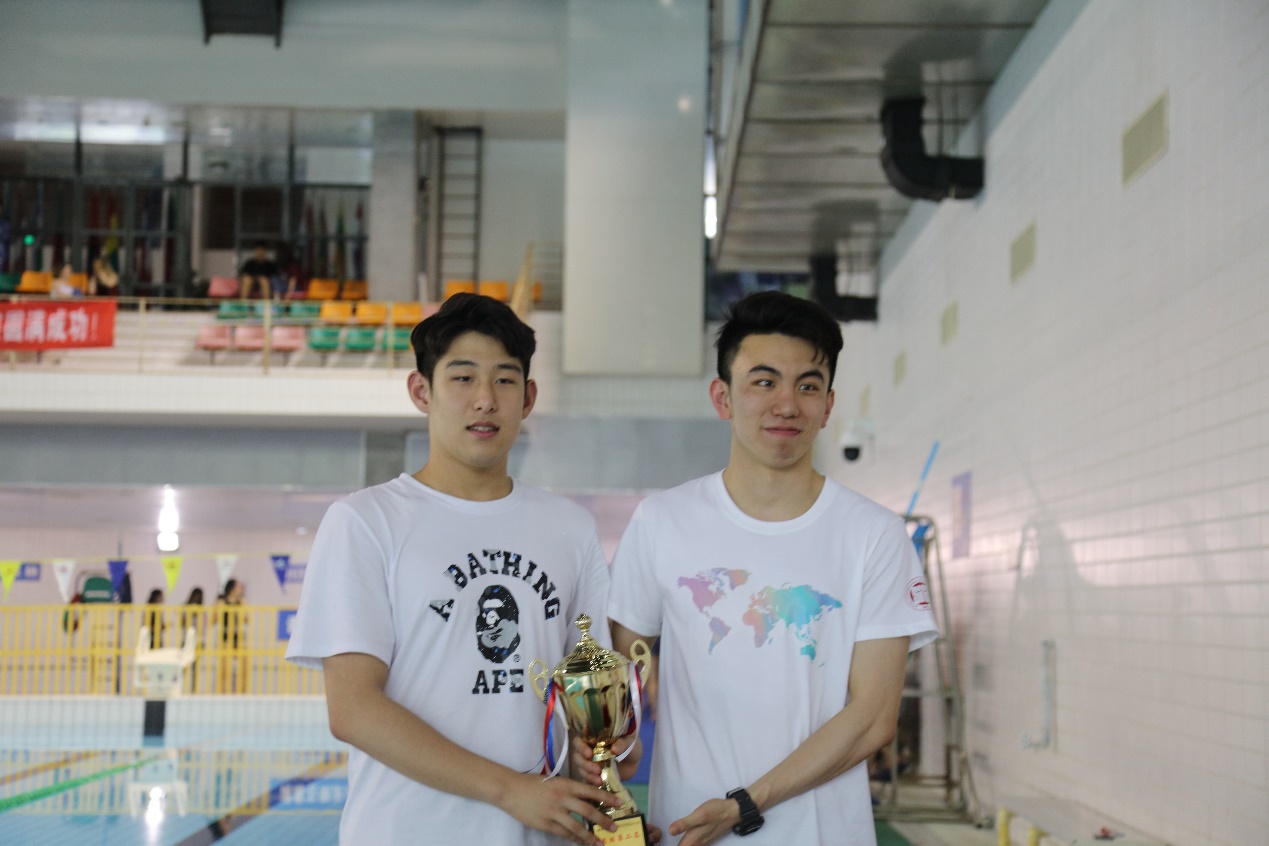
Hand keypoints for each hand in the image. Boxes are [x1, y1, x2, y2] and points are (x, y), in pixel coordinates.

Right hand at [498, 771, 617, 844]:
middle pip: (587, 810)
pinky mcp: (545, 824)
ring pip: (577, 827)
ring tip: (600, 842)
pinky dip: (575, 839)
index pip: (591, 791)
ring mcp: (554, 812)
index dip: (606, 797)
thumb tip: (588, 798)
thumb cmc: (534, 784)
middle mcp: (562, 798)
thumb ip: (570, 789)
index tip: (619, 802)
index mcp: (566, 784)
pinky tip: (582, 843)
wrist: (511, 790)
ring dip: (590, 836)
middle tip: (614, 827)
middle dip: (603, 820)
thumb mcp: (555, 781)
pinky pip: (564, 834)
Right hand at [570, 735, 641, 786]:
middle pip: (578, 757)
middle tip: (596, 769)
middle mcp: (587, 751)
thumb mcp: (628, 741)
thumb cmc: (629, 745)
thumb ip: (622, 743)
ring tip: (599, 780)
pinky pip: (587, 780)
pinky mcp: (592, 776)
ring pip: (581, 769)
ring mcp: (589, 764)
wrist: (633, 762)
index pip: (580, 741)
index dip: (581, 747)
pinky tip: (599, 784)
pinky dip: (592, 783)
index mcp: (593, 738)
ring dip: (588, 775)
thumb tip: (614, 749)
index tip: (589, 754)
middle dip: (585, 764)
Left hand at [668, 797, 739, 845]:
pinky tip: (683, 839)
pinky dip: (687, 843)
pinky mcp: (705, 837)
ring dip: (681, 845)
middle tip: (661, 842)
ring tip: (673, 842)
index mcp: (693, 839)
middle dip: (676, 845)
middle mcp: (697, 843)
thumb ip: (685, 823)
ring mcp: (702, 841)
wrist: (733, 811)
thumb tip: (670, 831)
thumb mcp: (700, 815)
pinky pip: (693, 844)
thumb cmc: (715, 811)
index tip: (659, 843)